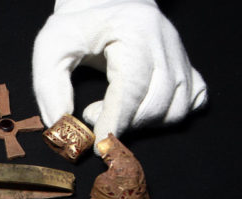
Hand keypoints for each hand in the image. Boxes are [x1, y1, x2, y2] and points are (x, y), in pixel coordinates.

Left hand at [33, 0, 207, 151]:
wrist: (102, 4)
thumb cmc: (75, 28)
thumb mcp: (50, 48)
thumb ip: (49, 87)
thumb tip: (61, 124)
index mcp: (133, 30)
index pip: (132, 86)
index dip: (115, 120)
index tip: (98, 142)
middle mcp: (164, 40)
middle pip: (156, 103)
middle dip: (123, 123)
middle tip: (92, 114)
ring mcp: (180, 54)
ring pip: (175, 109)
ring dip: (142, 123)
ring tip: (112, 109)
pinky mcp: (186, 65)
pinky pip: (192, 102)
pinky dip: (166, 116)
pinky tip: (139, 109)